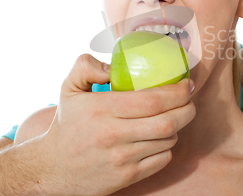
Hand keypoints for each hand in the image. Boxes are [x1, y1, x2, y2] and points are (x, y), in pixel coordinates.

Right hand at [35, 54, 195, 195]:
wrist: (52, 169)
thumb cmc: (67, 124)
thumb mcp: (69, 88)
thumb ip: (86, 66)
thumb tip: (113, 65)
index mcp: (101, 109)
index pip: (152, 100)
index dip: (177, 92)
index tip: (186, 84)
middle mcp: (113, 135)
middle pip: (168, 122)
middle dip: (187, 108)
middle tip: (189, 100)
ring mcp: (122, 159)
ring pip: (168, 140)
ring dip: (177, 127)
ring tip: (174, 117)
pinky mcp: (127, 177)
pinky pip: (162, 159)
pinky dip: (168, 147)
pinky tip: (161, 137)